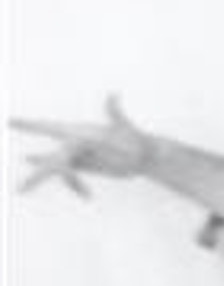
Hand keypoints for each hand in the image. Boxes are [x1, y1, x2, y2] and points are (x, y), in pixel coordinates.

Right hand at [11, 94, 153, 197]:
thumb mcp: (127, 130)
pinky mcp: (87, 165)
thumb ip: (117, 113)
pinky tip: (41, 168)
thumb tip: (114, 95)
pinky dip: (61, 176)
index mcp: (81, 134)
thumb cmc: (139, 141)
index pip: (50, 128)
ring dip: (49, 179)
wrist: (147, 155)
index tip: (9, 121)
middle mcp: (77, 143)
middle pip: (53, 159)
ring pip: (58, 168)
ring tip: (24, 190)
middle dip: (38, 173)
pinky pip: (68, 172)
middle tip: (21, 190)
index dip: (29, 125)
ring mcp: (81, 155)